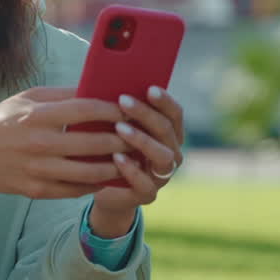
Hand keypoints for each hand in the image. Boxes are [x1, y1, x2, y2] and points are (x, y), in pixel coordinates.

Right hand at [0, 87, 129, 198]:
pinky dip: (97, 184)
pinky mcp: (38, 190)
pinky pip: (76, 190)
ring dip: (116, 165)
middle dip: (123, 139)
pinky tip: (109, 176)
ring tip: (130, 158)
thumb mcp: (27, 98)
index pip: (86, 110)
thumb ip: (61, 94)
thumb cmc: (2, 121)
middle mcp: (40, 144)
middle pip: (94, 143)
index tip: (130, 109)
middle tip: (139, 136)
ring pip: (91, 172)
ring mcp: (39, 170)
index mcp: (38, 115)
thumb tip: (96, 88)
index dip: (113, 109)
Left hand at [91, 86, 184, 229]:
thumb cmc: (109, 149)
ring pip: (162, 156)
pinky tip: (116, 157)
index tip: (149, 88)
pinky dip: (131, 170)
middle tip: (123, 100)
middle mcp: (172, 153)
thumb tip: (108, 84)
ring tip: (119, 127)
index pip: (175, 114)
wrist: (104, 188)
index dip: (164, 101)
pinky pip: (146, 183)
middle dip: (145, 114)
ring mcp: (162, 176)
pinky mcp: (148, 195)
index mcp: (169, 134)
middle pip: (166, 130)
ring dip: (141, 139)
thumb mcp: (114, 128)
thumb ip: (120, 111)